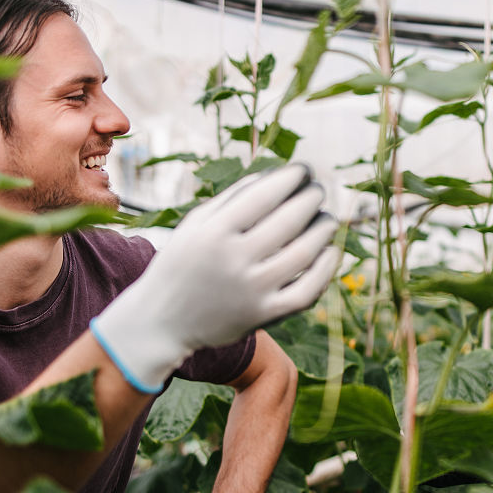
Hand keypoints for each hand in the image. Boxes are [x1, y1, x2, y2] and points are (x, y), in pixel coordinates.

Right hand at [91, 163, 337, 391]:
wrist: (162, 322)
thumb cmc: (182, 264)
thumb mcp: (195, 225)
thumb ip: (232, 199)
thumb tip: (277, 176)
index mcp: (213, 232)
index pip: (265, 195)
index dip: (292, 177)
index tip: (304, 170)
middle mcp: (232, 261)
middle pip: (289, 220)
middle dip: (311, 198)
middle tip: (318, 190)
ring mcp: (250, 291)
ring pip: (304, 253)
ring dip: (324, 230)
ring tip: (327, 218)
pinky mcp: (264, 315)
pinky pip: (307, 291)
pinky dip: (325, 269)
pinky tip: (330, 251)